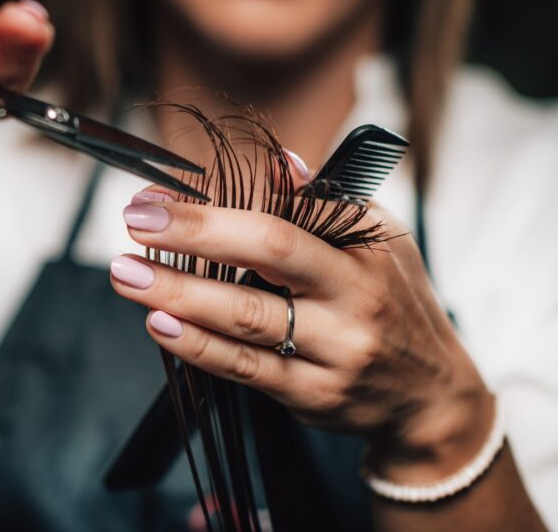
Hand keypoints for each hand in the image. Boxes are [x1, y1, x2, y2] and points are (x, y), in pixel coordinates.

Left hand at [110, 189, 492, 481]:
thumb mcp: (377, 243)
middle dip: (195, 233)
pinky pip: (246, 368)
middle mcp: (354, 296)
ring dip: (179, 293)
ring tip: (127, 274)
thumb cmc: (392, 302)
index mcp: (365, 248)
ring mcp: (335, 350)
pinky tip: (160, 324)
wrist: (430, 396)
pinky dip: (198, 346)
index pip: (288, 211)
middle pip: (270, 252)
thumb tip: (278, 161)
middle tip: (136, 222)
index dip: (217, 202)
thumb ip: (324, 204)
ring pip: (247, 317)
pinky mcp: (312, 394)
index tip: (158, 196)